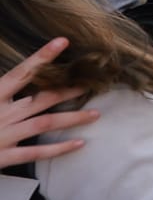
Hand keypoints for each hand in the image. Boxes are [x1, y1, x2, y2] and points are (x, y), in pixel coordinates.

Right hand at [0, 38, 95, 170]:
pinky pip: (37, 153)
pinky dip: (59, 148)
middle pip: (43, 98)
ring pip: (47, 122)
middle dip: (69, 90)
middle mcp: (2, 113)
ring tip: (96, 113)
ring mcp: (5, 135)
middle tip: (92, 83)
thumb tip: (16, 79)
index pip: (22, 72)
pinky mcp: (5, 156)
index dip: (42, 57)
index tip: (62, 42)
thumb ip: (2, 86)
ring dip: (73, 118)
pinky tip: (79, 143)